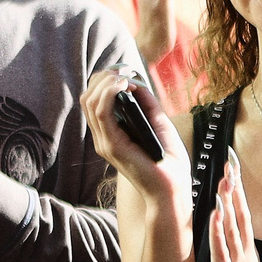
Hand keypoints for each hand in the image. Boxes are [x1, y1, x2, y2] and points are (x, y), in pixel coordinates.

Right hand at [79, 68, 181, 209]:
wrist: (172, 190)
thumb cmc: (168, 163)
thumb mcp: (158, 125)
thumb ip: (147, 105)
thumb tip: (137, 83)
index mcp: (111, 133)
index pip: (95, 101)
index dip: (105, 80)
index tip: (126, 71)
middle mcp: (103, 137)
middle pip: (89, 98)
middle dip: (103, 78)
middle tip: (125, 71)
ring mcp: (104, 142)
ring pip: (91, 102)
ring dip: (106, 82)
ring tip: (124, 77)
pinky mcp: (112, 146)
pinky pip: (101, 113)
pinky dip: (110, 94)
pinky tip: (124, 85)